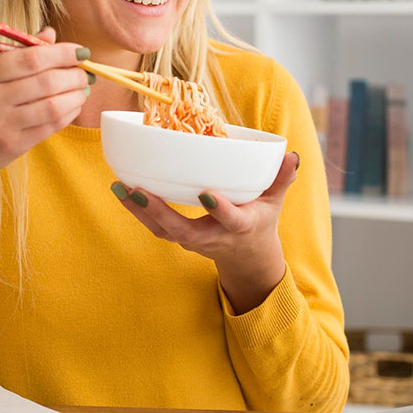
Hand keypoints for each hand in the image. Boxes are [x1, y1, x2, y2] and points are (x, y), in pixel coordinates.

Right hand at [0, 27, 90, 200]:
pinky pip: (50, 127)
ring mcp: (0, 125)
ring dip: (76, 96)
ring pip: (52, 106)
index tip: (80, 52)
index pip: (29, 58)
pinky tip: (73, 106)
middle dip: (74, 75)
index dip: (61, 53)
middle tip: (86, 72)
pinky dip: (68, 114)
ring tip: (83, 89)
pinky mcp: (12, 146)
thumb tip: (50, 34)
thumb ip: (17, 53)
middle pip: (45, 82)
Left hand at [111, 151, 300, 312]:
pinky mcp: (178, 237)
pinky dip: (136, 210)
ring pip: (162, 230)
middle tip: (137, 191)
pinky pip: (154, 226)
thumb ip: (282, 179)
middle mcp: (213, 237)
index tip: (207, 194)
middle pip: (183, 230)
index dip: (219, 210)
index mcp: (239, 227)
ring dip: (138, 211)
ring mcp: (192, 240)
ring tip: (119, 187)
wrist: (245, 256)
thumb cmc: (259, 220)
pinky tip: (121, 189)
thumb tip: (292, 156)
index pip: (231, 221)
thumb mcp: (275, 202)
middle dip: (159, 213)